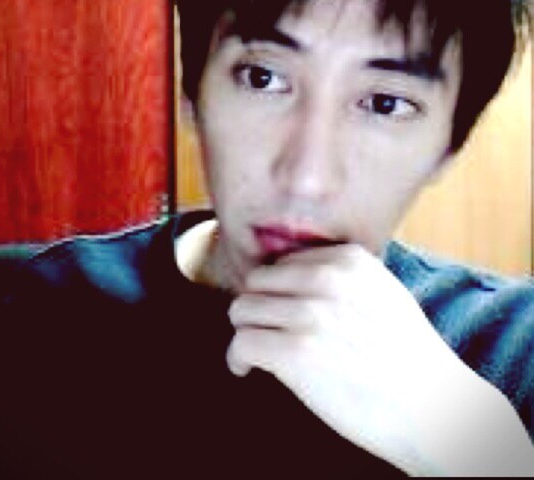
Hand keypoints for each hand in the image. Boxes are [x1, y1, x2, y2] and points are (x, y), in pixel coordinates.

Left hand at [226, 244, 533, 474]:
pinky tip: (246, 369)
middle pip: (256, 282)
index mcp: (348, 260)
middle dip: (256, 308)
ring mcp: (309, 314)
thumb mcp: (383, 293)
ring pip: (242, 310)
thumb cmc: (408, 358)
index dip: (275, 290)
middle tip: (263, 331)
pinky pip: (240, 343)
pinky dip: (237, 359)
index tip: (276, 311)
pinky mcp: (294, 352)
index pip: (283, 263)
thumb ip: (341, 277)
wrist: (435, 412)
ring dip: (245, 332)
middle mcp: (326, 279)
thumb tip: (291, 275)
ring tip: (254, 352)